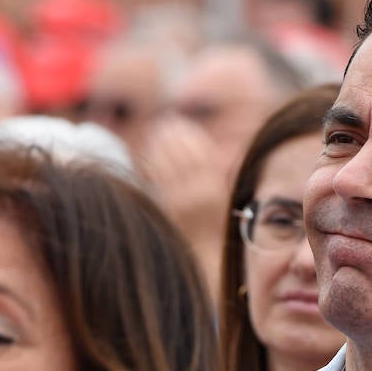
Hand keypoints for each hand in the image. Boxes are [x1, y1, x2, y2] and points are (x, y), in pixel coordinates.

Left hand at [136, 116, 231, 233]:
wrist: (205, 248)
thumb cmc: (213, 218)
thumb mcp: (220, 192)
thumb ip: (210, 168)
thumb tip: (193, 138)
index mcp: (216, 185)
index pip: (202, 151)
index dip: (190, 133)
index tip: (183, 122)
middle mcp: (201, 191)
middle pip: (184, 154)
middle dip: (174, 135)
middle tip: (167, 122)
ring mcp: (183, 199)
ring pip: (168, 163)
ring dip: (161, 144)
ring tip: (157, 132)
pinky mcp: (168, 206)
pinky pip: (159, 177)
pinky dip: (154, 160)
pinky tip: (151, 150)